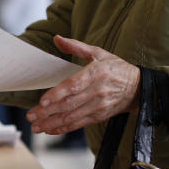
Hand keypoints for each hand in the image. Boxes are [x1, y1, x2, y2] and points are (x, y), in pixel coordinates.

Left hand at [26, 35, 140, 134]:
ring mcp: (98, 106)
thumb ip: (76, 46)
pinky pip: (79, 124)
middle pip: (69, 103)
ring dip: (52, 123)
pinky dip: (63, 128)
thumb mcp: (98, 52)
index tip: (43, 100)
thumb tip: (57, 38)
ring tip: (36, 126)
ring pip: (72, 116)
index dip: (58, 93)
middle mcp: (97, 91)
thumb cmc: (116, 68)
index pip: (74, 85)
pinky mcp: (99, 116)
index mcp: (96, 73)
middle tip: (31, 115)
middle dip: (48, 111)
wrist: (138, 88)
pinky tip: (50, 129)